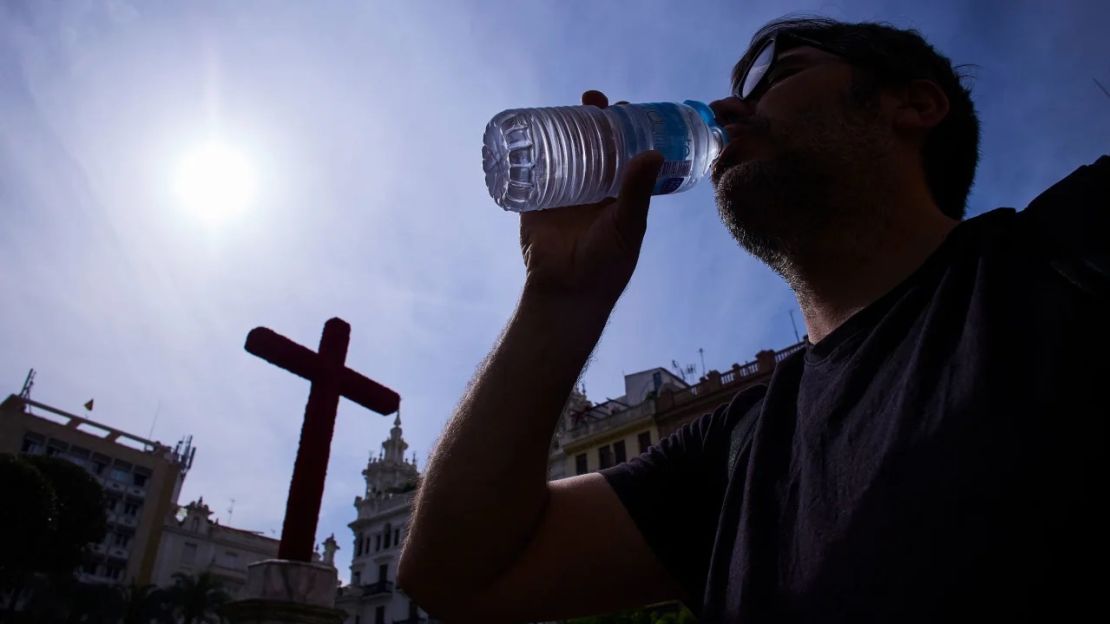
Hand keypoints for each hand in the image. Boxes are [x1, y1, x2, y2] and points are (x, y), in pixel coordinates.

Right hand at [520, 90, 663, 307]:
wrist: (567, 292)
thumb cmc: (606, 265)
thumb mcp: (628, 225)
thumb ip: (638, 192)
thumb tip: (654, 152)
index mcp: (618, 192)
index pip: (623, 150)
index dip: (623, 127)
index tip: (624, 106)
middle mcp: (591, 188)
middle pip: (591, 144)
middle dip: (591, 119)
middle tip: (593, 100)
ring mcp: (562, 192)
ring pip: (562, 152)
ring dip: (562, 127)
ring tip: (566, 107)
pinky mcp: (535, 201)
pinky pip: (531, 170)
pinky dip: (529, 150)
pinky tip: (530, 127)